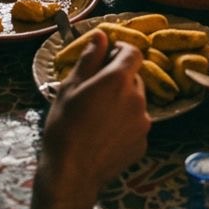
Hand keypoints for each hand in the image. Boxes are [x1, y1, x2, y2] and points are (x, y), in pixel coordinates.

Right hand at [30, 30, 149, 208]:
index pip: (133, 52)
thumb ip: (90, 58)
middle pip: (134, 78)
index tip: (105, 59)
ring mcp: (143, 122)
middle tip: (95, 93)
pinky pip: (135, 124)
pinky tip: (104, 135)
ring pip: (135, 101)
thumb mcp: (71, 87)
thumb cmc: (65, 125)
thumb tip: (101, 35)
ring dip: (122, 102)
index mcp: (119, 79)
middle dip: (119, 79)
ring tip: (98, 117)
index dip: (120, 52)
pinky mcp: (142, 143)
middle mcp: (137, 98)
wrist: (71, 173)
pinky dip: (124, 124)